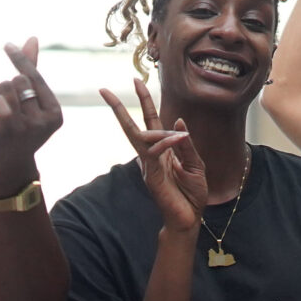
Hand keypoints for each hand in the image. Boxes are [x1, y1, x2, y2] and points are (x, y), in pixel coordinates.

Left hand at [0, 37, 63, 196]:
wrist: (7, 169)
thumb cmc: (17, 132)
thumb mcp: (27, 102)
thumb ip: (31, 71)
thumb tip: (32, 39)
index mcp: (55, 112)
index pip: (36, 77)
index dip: (21, 60)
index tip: (7, 45)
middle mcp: (45, 118)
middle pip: (20, 80)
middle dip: (8, 86)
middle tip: (7, 106)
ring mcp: (30, 124)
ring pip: (8, 86)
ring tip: (1, 112)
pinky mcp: (12, 127)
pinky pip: (0, 97)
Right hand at [99, 78, 205, 234]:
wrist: (189, 219)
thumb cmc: (192, 194)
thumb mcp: (196, 164)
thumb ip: (187, 144)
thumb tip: (178, 121)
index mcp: (162, 150)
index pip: (150, 120)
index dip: (144, 101)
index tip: (136, 81)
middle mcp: (151, 155)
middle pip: (133, 126)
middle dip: (119, 108)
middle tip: (104, 90)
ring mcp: (148, 165)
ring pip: (139, 137)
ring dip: (154, 127)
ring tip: (176, 136)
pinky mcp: (151, 175)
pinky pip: (154, 152)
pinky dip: (166, 142)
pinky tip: (177, 138)